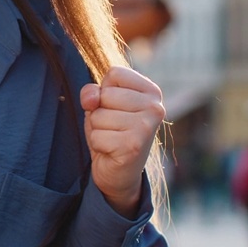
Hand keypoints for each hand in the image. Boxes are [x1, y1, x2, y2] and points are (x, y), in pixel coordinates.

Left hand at [81, 66, 164, 216]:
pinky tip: (112, 151)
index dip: (105, 91)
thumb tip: (91, 99)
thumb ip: (92, 92)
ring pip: (98, 116)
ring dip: (98, 130)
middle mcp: (155, 107)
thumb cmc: (112, 132)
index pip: (114, 73)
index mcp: (151, 91)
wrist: (119, 173)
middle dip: (100, 113)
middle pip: (105, 94)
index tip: (116, 108)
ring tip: (113, 139)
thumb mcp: (100, 105)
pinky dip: (98, 145)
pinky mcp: (134, 146)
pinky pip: (97, 136)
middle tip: (114, 128)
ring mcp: (146, 127)